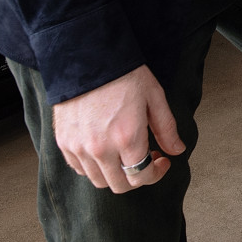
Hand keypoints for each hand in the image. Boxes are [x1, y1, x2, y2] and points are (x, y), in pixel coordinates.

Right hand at [50, 64, 184, 192]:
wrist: (88, 56)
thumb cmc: (124, 74)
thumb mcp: (154, 98)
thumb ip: (167, 129)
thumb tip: (177, 150)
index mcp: (127, 138)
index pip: (141, 177)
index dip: (156, 174)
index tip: (161, 161)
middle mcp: (101, 149)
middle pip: (120, 185)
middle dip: (137, 177)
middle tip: (146, 159)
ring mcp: (79, 147)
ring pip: (98, 180)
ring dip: (115, 174)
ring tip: (124, 154)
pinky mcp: (63, 142)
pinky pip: (78, 168)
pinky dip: (93, 166)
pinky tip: (104, 149)